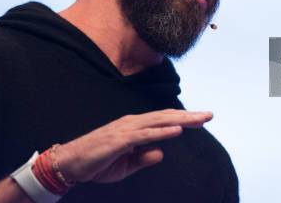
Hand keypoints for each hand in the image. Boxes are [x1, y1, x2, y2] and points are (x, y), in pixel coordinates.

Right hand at [53, 109, 212, 182]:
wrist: (70, 164)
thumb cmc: (97, 163)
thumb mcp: (126, 165)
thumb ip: (144, 158)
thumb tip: (161, 153)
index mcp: (135, 128)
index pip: (164, 120)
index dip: (183, 119)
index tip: (202, 119)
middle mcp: (133, 124)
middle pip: (166, 117)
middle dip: (189, 116)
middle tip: (210, 115)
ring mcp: (126, 130)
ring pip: (159, 121)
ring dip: (181, 120)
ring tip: (200, 120)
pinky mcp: (120, 140)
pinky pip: (145, 135)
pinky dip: (162, 132)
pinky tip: (177, 130)